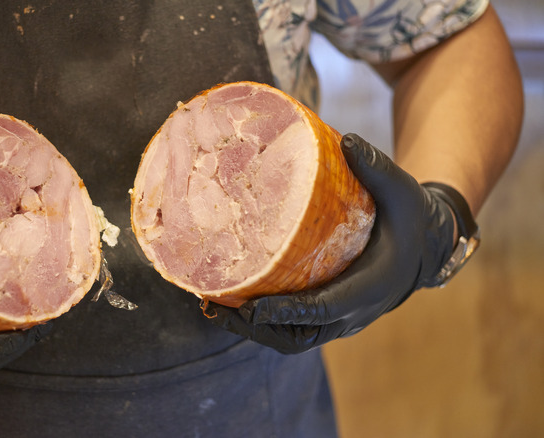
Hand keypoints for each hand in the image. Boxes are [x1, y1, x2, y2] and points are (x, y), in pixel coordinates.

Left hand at [206, 133, 457, 353]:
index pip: (321, 308)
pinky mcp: (331, 316)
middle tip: (219, 308)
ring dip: (256, 329)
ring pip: (294, 338)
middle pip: (298, 335)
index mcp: (369, 287)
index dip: (285, 311)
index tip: (250, 308)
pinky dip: (267, 324)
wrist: (426, 248)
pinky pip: (296, 330)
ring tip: (217, 309)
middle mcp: (352, 312)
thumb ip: (377, 169)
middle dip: (258, 327)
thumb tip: (348, 141)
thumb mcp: (402, 192)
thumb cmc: (410, 220)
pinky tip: (237, 304)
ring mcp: (341, 320)